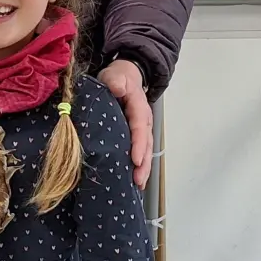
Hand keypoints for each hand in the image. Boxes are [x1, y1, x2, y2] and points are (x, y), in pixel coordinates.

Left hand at [98, 59, 152, 188]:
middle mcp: (143, 120)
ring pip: (145, 150)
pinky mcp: (135, 133)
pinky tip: (133, 178)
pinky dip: (138, 164)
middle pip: (146, 144)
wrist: (126, 74)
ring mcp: (141, 128)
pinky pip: (139, 150)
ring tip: (138, 185)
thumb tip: (117, 87)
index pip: (139, 127)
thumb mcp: (115, 74)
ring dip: (143, 168)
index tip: (135, 160)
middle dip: (143, 164)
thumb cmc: (119, 76)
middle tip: (138, 181)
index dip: (138, 144)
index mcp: (139, 107)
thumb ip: (115, 80)